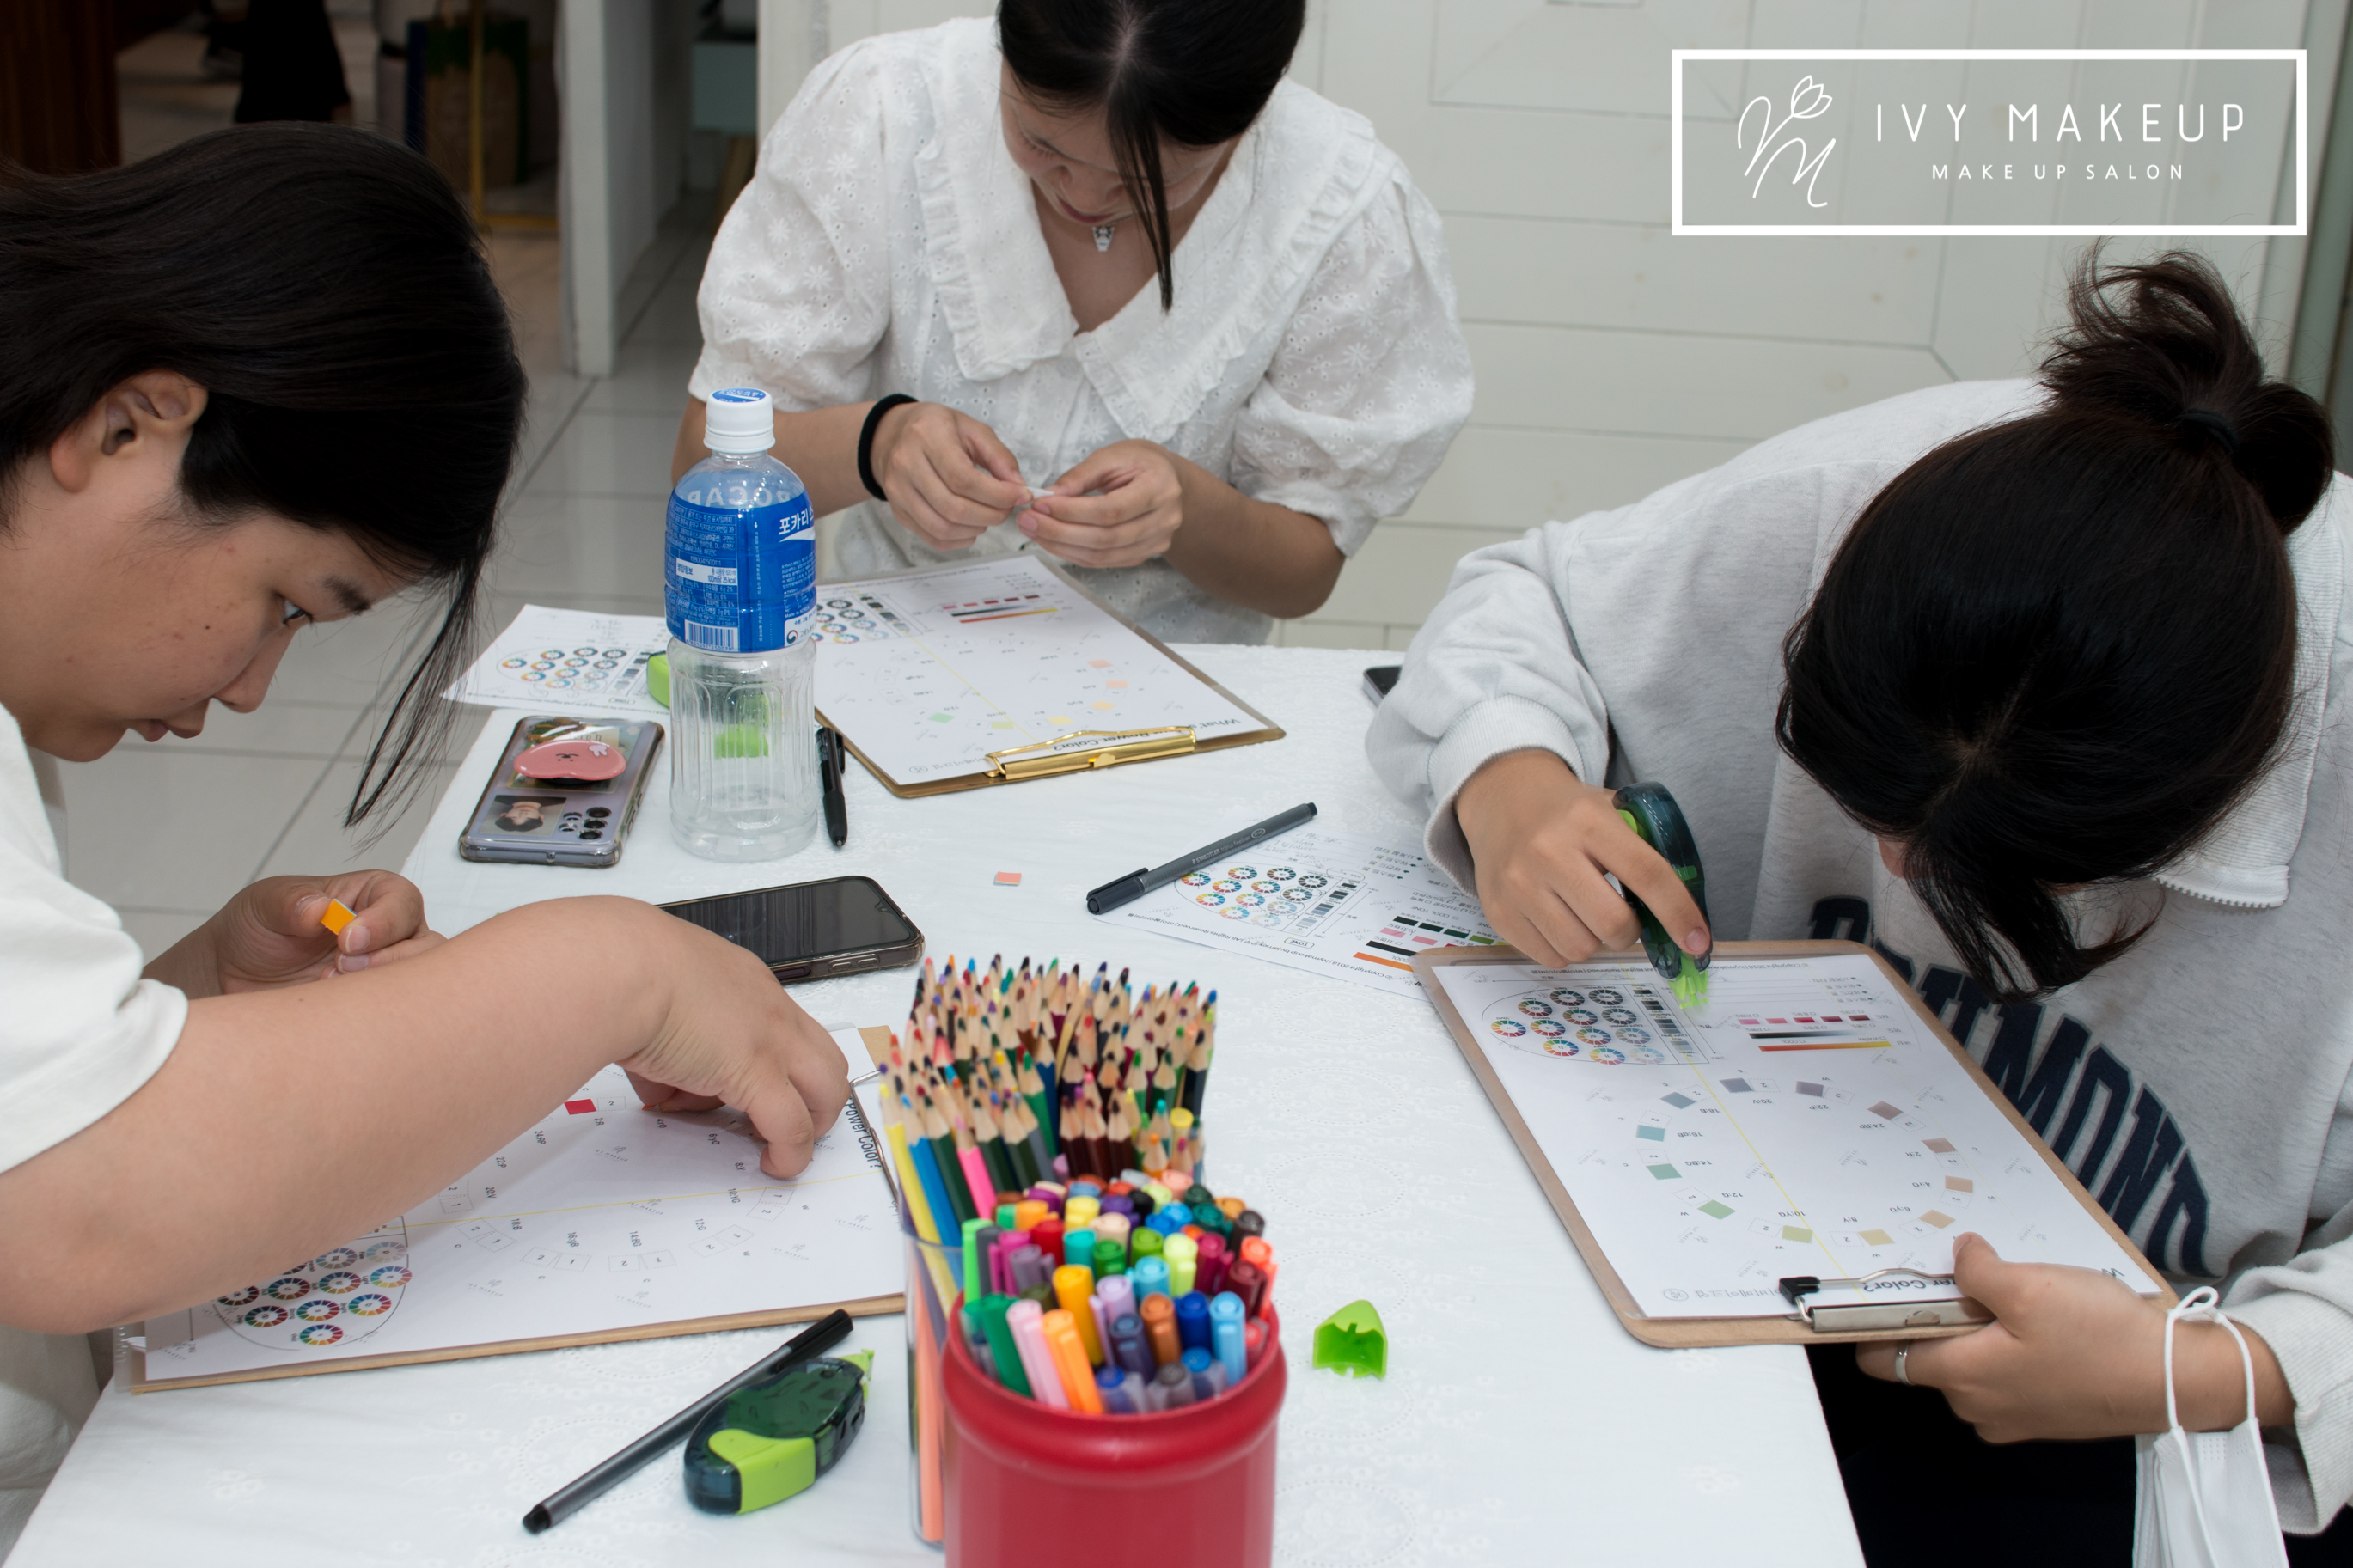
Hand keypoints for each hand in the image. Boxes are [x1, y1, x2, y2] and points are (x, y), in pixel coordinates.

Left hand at [155, 872, 442, 995]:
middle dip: (389, 961)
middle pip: (427, 948)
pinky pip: (391, 1021)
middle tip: (340, 970)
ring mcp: (385, 977)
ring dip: (380, 993)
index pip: (403, 903)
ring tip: (329, 989)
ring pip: (418, 989)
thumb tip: (320, 910)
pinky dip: (366, 1022)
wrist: (231, 976)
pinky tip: (329, 1016)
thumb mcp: (263, 904)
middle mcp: (390, 937)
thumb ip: (291, 902)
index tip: (348, 939)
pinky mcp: (373, 1013)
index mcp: (372, 897)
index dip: (384, 921)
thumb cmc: (257, 929)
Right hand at [616, 909, 851, 1178]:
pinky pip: (792, 1125)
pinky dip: (790, 1152)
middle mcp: (768, 1008)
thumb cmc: (622, 972)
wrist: (619, 969)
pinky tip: (775, 1164)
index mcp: (743, 983)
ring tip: (783, 1146)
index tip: (751, 1088)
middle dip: (815, 1094)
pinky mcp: (759, 1074)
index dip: (771, 1064)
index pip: (778, 1027)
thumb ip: (666, 1050)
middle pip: (824, 1055)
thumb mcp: (652, 1004)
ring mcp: (771, 1040)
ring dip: (813, 1120)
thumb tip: (662, 1090)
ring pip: (828, 1086)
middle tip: (790, 1119)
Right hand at [871, 401, 1029, 550]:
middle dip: (990, 515)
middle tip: (1006, 508)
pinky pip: (931, 537)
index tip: (1019, 496)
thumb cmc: (936, 429)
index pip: (964, 479)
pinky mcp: (898, 511)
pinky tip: (970, 526)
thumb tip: (1018, 487)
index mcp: (927, 436)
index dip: (997, 495)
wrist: (892, 435)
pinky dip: (958, 540)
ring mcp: (898, 491)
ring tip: (988, 516)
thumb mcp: (972, 429)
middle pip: (954, 508)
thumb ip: (999, 457)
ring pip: (942, 527)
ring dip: (975, 529)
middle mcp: (906, 464)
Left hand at [1020, 440, 1185, 567]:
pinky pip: (1104, 562)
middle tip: (1027, 520)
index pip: (1111, 510)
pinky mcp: (1144, 555)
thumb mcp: (1112, 456)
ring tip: (1034, 531)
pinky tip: (1053, 541)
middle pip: (1105, 538)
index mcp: (1160, 488)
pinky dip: (1074, 554)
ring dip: (1062, 546)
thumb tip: (1049, 496)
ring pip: (1102, 556)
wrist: (1168, 480)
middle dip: (1059, 532)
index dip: (1072, 512)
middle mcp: (1164, 520)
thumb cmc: (1140, 462)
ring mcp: (1157, 542)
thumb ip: (1081, 475)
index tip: (1040, 504)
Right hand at [1454, 750, 1709, 967]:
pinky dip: (1564, 948)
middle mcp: (1549, 852)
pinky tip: (1557, 919)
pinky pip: (1550, 957)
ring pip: (1581, 948)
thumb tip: (1684, 917)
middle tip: (1623, 918)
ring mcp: (1518, 884)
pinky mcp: (1498, 911)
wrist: (1502, 799)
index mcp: (1588, 821)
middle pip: (1613, 924)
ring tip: (1584, 914)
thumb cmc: (1568, 813)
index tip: (1697, 941)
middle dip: (1630, 932)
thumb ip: (1645, 850)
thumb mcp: (1609, 810)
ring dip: (1594, 941)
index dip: (1679, 913)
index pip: (1647, 874)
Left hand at [1856, 1233, 2293, 1438]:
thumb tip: (1957, 1256)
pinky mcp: (2042, 1415)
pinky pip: (2003, 1377)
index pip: (1883, 1360)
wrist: (2173, 1381)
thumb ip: (1977, 1272)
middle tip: (1959, 1277)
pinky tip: (2036, 1322)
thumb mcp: (2030, 1286)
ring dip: (1976, 1333)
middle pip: (1927, 1358)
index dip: (1873, 1326)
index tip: (1875, 1292)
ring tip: (2007, 1294)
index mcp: (1961, 1377)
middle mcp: (1976, 1406)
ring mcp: (2010, 1416)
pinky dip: (2006, 1349)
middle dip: (1935, 1319)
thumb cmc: (2100, 1335)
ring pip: (1968, 1366)